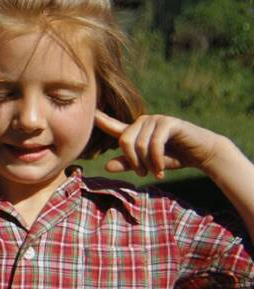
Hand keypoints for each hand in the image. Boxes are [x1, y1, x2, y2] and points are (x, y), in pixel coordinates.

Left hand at [95, 110, 226, 178]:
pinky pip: (154, 143)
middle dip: (133, 162)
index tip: (87, 113)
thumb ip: (128, 163)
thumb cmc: (173, 158)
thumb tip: (106, 167)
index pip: (112, 125)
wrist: (202, 153)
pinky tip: (161, 169)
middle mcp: (142, 121)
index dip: (99, 119)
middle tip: (143, 175)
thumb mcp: (147, 163)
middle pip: (124, 141)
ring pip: (139, 144)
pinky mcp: (169, 123)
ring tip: (156, 173)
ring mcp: (156, 120)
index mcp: (135, 130)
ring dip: (147, 164)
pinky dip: (156, 160)